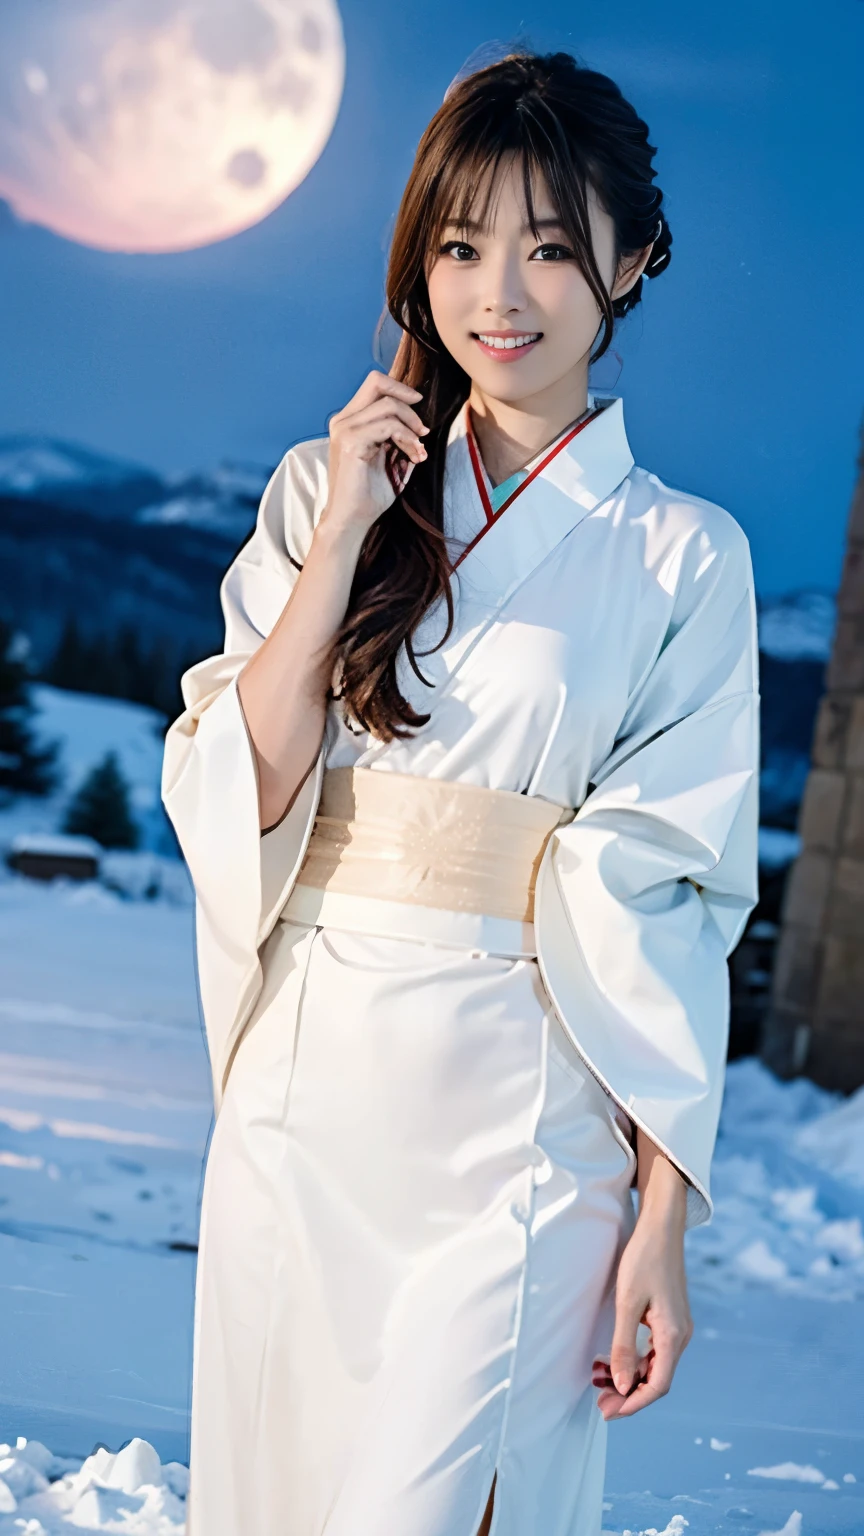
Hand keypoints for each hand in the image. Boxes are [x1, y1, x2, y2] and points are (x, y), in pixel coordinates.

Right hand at [322, 369, 428, 535]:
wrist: (351, 520)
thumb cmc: (369, 494)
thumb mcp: (389, 458)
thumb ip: (398, 436)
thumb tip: (420, 423)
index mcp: (350, 420)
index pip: (375, 384)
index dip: (401, 391)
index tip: (419, 419)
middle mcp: (343, 419)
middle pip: (377, 382)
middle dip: (408, 400)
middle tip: (422, 430)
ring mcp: (344, 429)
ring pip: (388, 405)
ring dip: (411, 427)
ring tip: (418, 451)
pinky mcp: (351, 442)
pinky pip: (388, 425)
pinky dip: (407, 438)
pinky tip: (413, 456)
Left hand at [592, 1136, 692, 1419]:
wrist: (661, 1227)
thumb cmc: (643, 1259)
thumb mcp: (627, 1303)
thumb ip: (624, 1346)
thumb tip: (623, 1385)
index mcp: (673, 1335)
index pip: (658, 1385)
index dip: (634, 1403)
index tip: (609, 1411)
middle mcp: (680, 1335)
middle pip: (657, 1379)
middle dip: (629, 1394)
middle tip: (599, 1401)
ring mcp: (677, 1327)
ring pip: (655, 1366)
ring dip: (630, 1377)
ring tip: (600, 1381)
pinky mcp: (670, 1318)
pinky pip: (655, 1350)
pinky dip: (635, 1360)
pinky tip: (613, 1360)